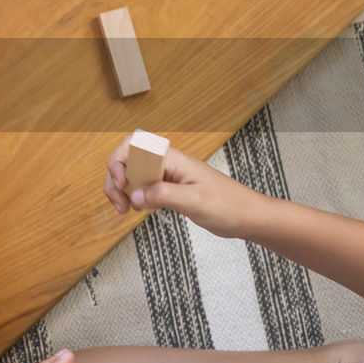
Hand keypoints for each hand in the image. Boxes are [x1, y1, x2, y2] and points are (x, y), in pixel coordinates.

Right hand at [103, 139, 265, 238]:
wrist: (247, 216)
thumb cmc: (229, 205)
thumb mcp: (194, 200)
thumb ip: (162, 195)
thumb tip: (133, 196)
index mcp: (172, 159)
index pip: (133, 146)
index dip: (120, 163)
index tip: (123, 186)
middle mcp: (166, 164)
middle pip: (127, 161)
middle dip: (116, 180)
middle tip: (120, 204)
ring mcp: (167, 177)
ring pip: (132, 175)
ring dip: (122, 190)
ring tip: (125, 209)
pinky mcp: (169, 190)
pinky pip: (142, 188)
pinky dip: (133, 198)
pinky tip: (137, 209)